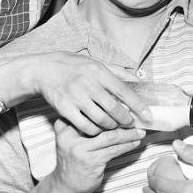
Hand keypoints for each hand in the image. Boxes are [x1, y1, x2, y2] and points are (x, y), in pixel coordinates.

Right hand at [26, 53, 150, 135]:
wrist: (44, 70)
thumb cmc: (73, 66)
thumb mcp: (96, 62)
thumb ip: (117, 71)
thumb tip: (137, 79)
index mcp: (99, 72)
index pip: (124, 91)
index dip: (138, 105)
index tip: (148, 115)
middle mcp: (89, 84)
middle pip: (114, 109)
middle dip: (126, 120)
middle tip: (130, 123)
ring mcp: (76, 97)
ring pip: (101, 120)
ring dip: (112, 126)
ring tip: (115, 126)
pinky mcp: (65, 109)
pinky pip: (86, 126)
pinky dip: (95, 130)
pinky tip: (98, 129)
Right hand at [52, 118, 144, 192]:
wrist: (65, 186)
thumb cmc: (73, 160)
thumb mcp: (70, 139)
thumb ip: (83, 126)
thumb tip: (113, 113)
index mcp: (64, 126)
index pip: (90, 112)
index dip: (109, 109)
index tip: (124, 108)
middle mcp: (70, 135)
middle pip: (102, 122)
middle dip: (122, 120)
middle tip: (135, 119)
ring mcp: (80, 149)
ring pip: (111, 136)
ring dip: (129, 134)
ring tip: (139, 132)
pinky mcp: (91, 161)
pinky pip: (114, 149)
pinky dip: (127, 145)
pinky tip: (135, 142)